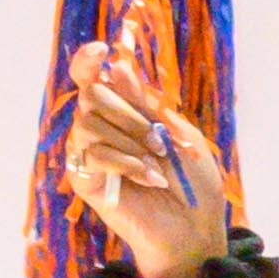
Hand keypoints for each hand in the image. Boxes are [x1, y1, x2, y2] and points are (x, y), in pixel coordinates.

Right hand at [58, 53, 236, 277]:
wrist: (194, 226)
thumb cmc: (192, 182)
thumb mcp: (179, 134)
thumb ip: (147, 104)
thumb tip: (119, 69)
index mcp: (123, 113)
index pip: (91, 79)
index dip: (88, 62)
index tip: (101, 50)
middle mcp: (100, 128)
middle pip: (91, 96)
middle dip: (130, 115)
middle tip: (160, 142)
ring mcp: (89, 153)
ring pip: (90, 124)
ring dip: (132, 142)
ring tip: (158, 165)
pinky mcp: (84, 179)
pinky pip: (92, 154)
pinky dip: (127, 164)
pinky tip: (150, 179)